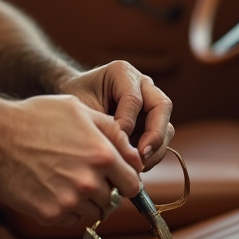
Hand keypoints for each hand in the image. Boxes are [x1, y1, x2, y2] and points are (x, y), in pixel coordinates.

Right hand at [0, 95, 143, 225]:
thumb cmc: (38, 119)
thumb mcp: (81, 111)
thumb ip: (114, 132)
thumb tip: (137, 156)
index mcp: (103, 155)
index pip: (133, 184)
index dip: (126, 180)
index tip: (116, 177)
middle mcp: (90, 182)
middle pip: (113, 201)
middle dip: (105, 190)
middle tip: (85, 175)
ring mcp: (69, 201)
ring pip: (93, 213)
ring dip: (86, 202)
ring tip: (67, 180)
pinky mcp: (50, 214)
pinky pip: (71, 221)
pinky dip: (66, 210)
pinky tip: (53, 189)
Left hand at [60, 61, 174, 169]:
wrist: (71, 106)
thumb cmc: (74, 103)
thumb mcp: (81, 109)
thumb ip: (102, 124)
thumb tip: (124, 149)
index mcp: (122, 73)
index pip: (134, 98)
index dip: (127, 123)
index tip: (114, 142)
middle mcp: (143, 84)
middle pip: (162, 106)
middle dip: (155, 134)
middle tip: (141, 155)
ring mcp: (151, 103)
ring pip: (167, 125)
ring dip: (157, 148)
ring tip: (138, 166)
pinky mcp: (152, 123)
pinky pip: (162, 140)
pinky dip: (152, 155)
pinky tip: (136, 166)